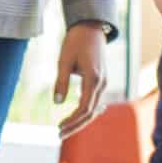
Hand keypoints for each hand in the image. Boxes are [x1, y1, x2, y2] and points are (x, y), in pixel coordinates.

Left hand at [53, 21, 108, 137]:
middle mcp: (102, 83)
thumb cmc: (75, 41)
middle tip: (59, 135)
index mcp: (94, 79)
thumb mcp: (64, 60)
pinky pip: (95, 101)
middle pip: (90, 112)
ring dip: (80, 120)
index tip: (59, 127)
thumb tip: (57, 103)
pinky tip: (78, 119)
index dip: (72, 120)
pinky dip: (86, 112)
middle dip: (75, 125)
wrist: (91, 27)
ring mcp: (104, 82)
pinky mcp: (101, 80)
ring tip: (64, 129)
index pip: (85, 108)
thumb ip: (61, 82)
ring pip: (94, 109)